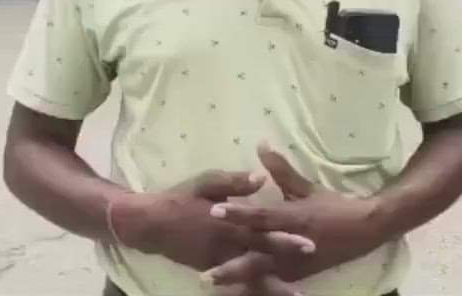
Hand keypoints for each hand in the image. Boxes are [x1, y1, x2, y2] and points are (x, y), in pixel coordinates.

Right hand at [107, 170, 315, 272]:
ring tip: (295, 294)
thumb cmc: (180, 197)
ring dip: (272, 284)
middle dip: (286, 265)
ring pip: (249, 275)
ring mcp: (217, 260)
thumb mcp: (205, 182)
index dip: (285, 237)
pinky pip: (234, 280)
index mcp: (227, 221)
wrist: (150, 224)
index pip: (261, 230)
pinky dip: (251, 287)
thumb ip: (233, 182)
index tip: (309, 243)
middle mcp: (225, 244)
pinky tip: (267, 292)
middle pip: (260, 256)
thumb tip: (261, 178)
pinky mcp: (210, 269)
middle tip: (310, 272)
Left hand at [203, 145, 389, 289]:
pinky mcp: (299, 275)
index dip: (239, 213)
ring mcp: (296, 263)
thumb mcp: (306, 186)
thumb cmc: (333, 206)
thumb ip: (281, 170)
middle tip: (206, 273)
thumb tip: (260, 145)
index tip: (215, 210)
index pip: (262, 216)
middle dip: (232, 265)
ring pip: (263, 274)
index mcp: (295, 218)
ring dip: (238, 279)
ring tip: (213, 282)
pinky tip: (236, 289)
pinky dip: (255, 285)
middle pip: (258, 255)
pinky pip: (273, 281)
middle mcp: (293, 244)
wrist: (364, 230)